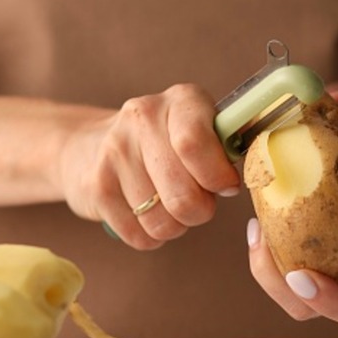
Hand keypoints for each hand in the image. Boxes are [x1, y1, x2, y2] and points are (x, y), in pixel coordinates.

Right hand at [59, 84, 240, 249]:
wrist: (89, 146)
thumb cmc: (164, 145)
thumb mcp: (199, 130)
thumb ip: (226, 149)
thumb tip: (247, 178)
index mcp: (181, 100)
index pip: (194, 144)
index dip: (215, 177)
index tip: (225, 187)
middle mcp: (143, 117)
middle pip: (182, 193)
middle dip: (199, 211)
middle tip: (198, 205)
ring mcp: (114, 151)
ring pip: (160, 220)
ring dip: (173, 226)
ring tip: (169, 208)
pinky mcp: (95, 185)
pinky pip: (137, 234)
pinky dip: (149, 237)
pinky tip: (145, 217)